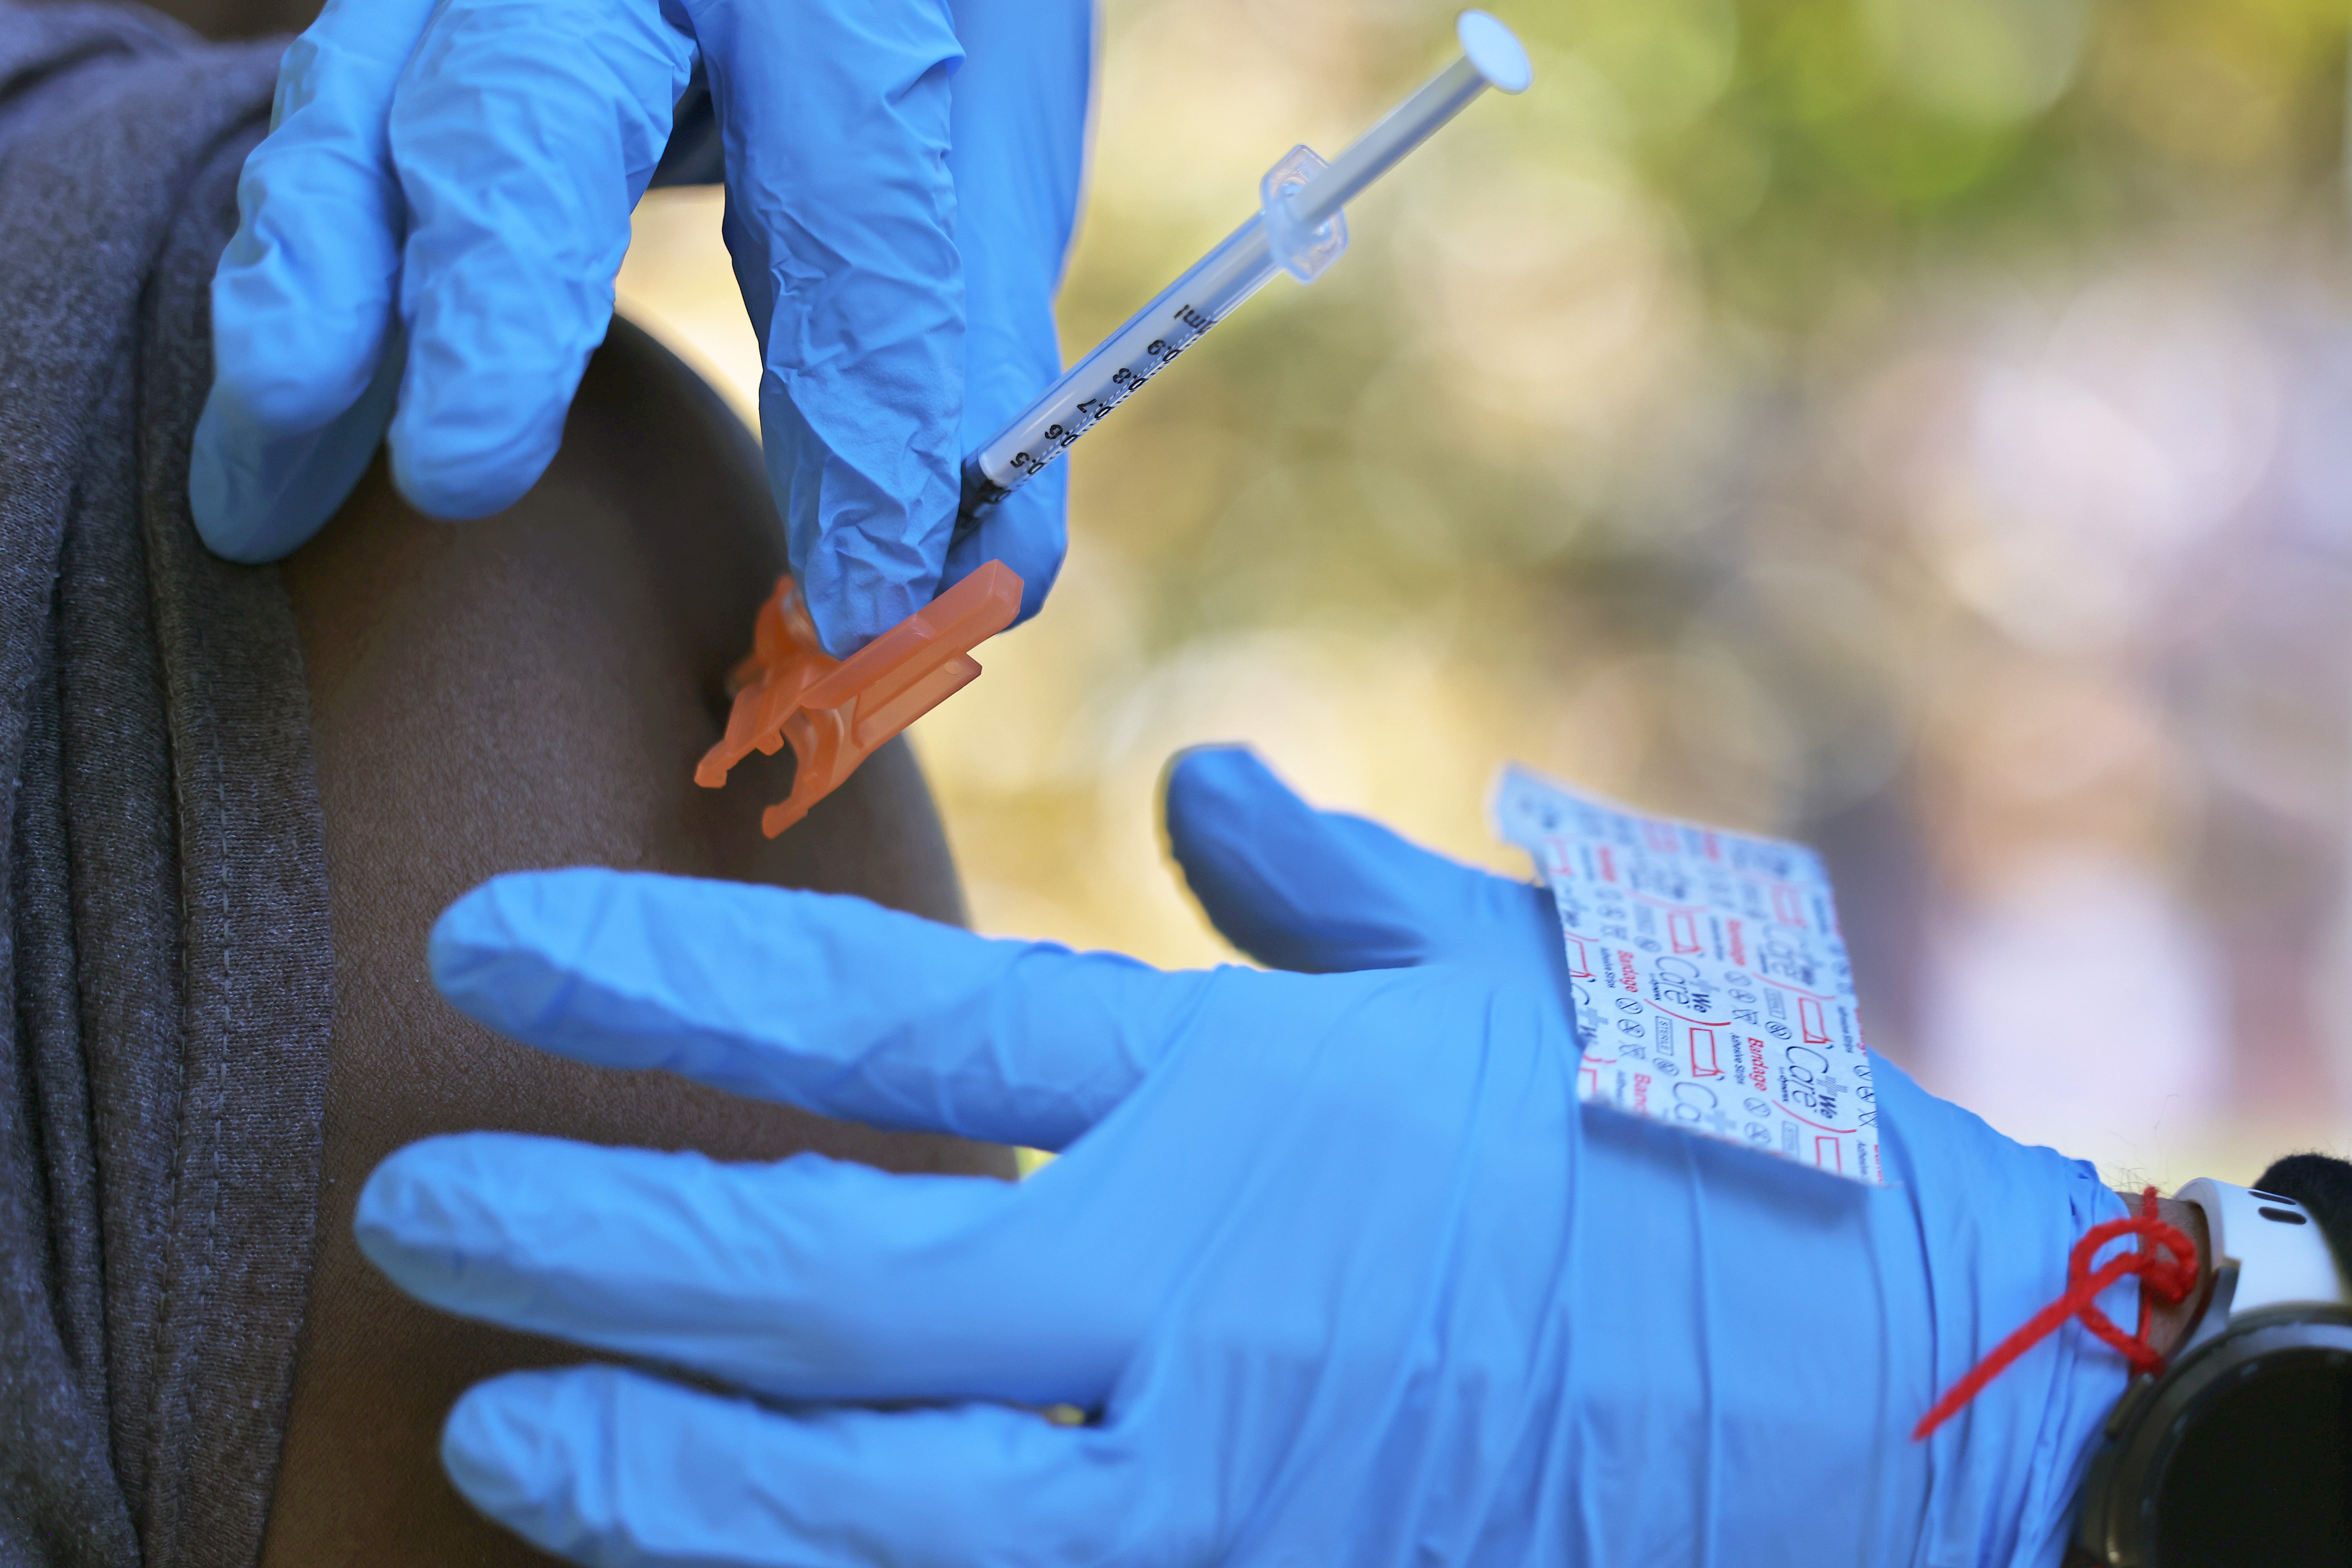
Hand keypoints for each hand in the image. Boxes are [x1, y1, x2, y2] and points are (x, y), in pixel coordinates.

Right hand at [193, 0, 1086, 652]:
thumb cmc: (924, 14)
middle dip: (486, 310)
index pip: (846, 217)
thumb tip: (988, 581)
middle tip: (456, 480)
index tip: (864, 603)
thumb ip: (977, 355)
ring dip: (308, 313)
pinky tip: (274, 420)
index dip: (860, 426)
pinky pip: (325, 128)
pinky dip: (294, 278)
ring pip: (361, 116)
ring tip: (260, 493)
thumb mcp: (985, 148)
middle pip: (531, 120)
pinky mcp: (410, 8)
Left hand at [355, 747, 1581, 1564]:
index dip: (663, 984)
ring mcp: (1223, 1486)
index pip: (889, 1026)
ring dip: (656, 1476)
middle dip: (589, 1244)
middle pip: (825, 1282)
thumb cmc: (1700, 1143)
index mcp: (1247, 1097)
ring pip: (869, 1509)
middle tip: (407, 1205)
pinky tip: (715, 1566)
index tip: (487, 946)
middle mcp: (1199, 1296)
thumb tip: (1202, 784)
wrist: (1903, 1400)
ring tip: (499, 1431)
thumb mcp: (1506, 971)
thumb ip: (1317, 883)